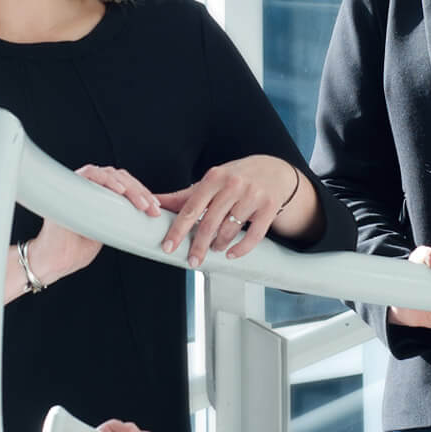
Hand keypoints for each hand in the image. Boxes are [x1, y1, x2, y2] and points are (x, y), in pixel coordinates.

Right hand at [28, 165, 164, 284]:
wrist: (56, 261)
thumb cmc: (77, 248)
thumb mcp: (108, 231)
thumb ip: (120, 219)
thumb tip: (145, 218)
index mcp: (98, 196)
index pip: (124, 185)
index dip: (142, 194)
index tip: (156, 208)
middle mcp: (88, 186)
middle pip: (120, 178)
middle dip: (140, 192)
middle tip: (153, 209)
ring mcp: (78, 184)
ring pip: (108, 174)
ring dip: (129, 187)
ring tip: (142, 204)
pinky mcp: (67, 186)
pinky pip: (89, 174)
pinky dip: (106, 180)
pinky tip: (120, 190)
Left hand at [154, 155, 298, 266]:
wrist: (275, 171)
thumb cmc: (237, 177)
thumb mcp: (212, 182)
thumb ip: (184, 195)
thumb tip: (154, 202)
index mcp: (214, 177)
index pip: (191, 208)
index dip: (178, 230)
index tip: (168, 246)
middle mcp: (233, 185)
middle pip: (209, 223)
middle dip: (199, 246)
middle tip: (192, 261)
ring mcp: (253, 196)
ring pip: (230, 230)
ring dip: (218, 245)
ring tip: (214, 248)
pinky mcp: (269, 207)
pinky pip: (253, 235)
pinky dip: (240, 249)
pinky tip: (231, 253)